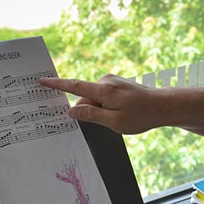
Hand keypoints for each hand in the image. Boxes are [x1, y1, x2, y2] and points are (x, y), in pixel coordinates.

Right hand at [39, 74, 158, 133]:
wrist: (162, 106)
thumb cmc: (141, 116)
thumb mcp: (115, 122)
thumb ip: (92, 116)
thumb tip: (72, 111)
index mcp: (104, 90)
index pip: (74, 87)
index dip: (56, 85)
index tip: (41, 81)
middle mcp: (106, 81)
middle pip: (85, 97)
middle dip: (91, 111)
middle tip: (109, 122)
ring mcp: (112, 80)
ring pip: (95, 98)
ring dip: (101, 110)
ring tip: (122, 116)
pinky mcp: (116, 83)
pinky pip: (103, 96)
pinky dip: (107, 105)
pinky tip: (122, 112)